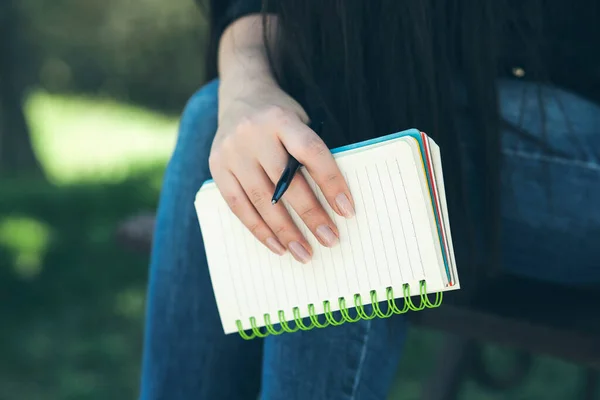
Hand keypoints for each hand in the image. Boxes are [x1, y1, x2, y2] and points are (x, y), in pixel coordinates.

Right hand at [209, 79, 354, 262]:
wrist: (240, 95)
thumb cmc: (280, 116)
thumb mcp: (300, 121)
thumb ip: (310, 153)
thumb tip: (333, 203)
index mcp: (281, 118)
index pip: (311, 152)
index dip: (331, 182)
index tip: (347, 210)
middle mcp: (253, 134)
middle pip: (286, 182)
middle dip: (311, 215)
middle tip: (330, 239)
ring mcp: (231, 152)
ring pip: (262, 200)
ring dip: (286, 231)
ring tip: (305, 253)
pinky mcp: (216, 167)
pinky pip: (238, 206)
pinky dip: (259, 230)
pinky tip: (277, 246)